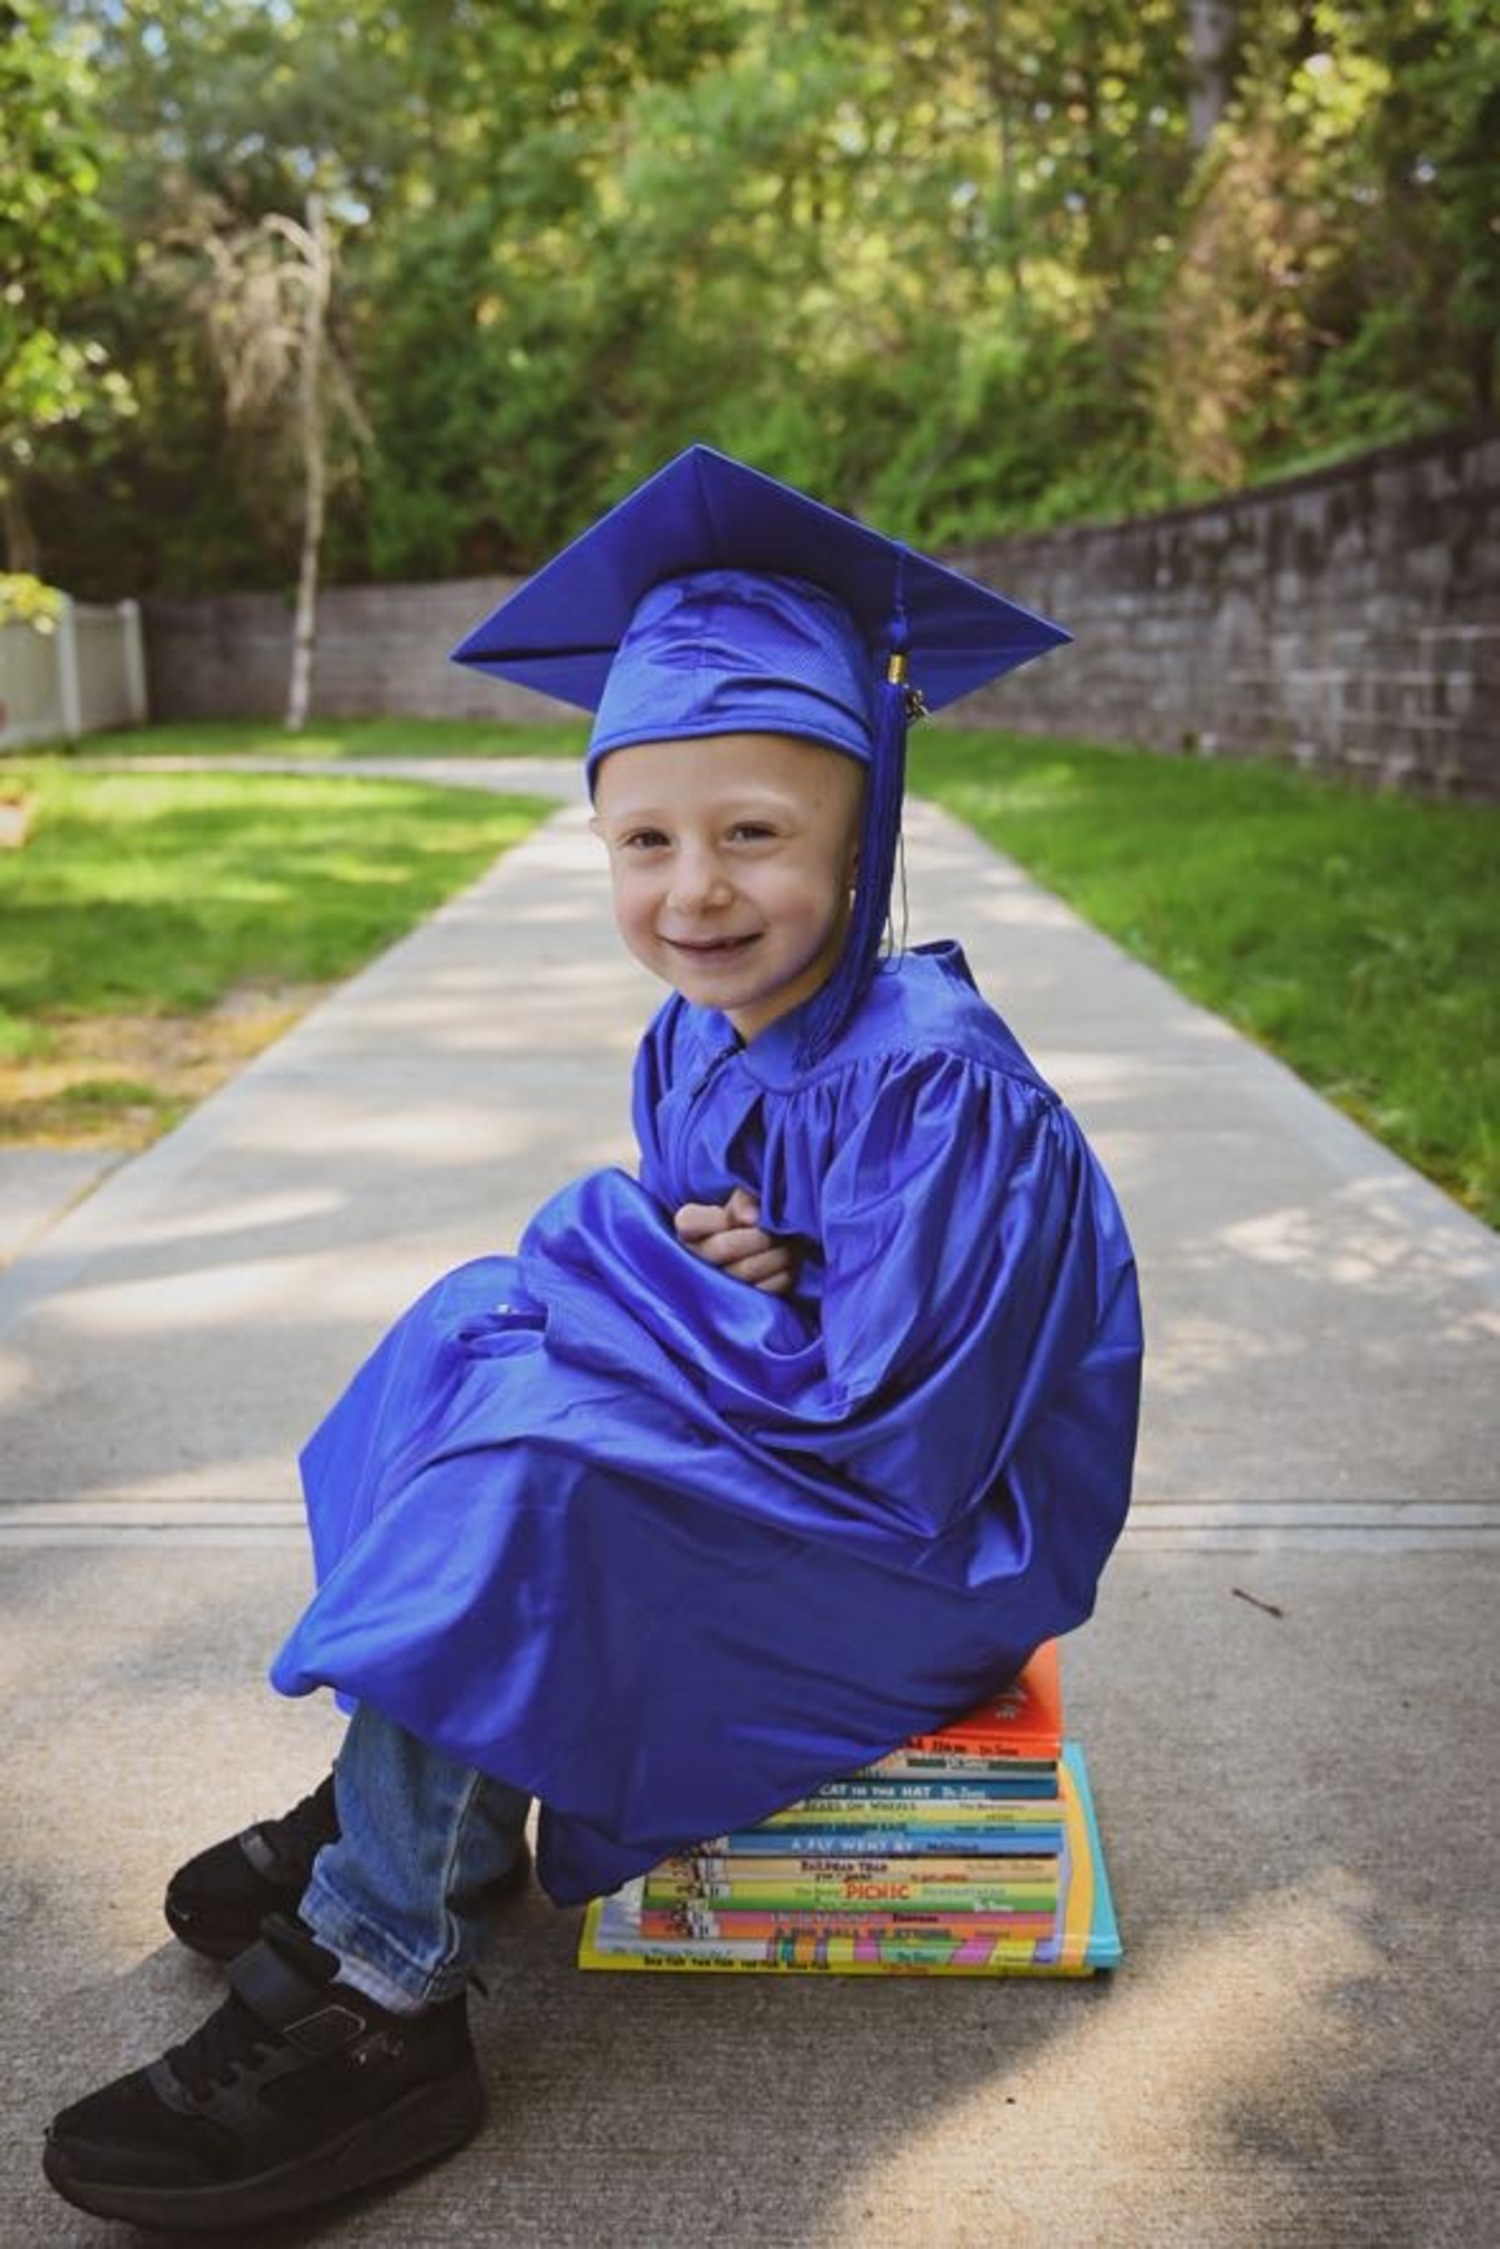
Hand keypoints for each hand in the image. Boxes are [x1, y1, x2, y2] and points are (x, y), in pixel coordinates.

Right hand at [674, 1188, 798, 1295]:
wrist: (773, 1241)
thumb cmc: (756, 1211)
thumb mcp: (747, 1196)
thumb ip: (743, 1199)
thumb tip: (750, 1218)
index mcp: (690, 1228)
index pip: (689, 1222)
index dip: (720, 1218)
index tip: (750, 1217)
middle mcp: (694, 1258)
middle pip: (722, 1248)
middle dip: (758, 1237)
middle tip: (777, 1232)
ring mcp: (716, 1284)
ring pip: (744, 1271)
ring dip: (775, 1255)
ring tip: (789, 1244)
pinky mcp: (743, 1302)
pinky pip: (762, 1291)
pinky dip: (782, 1275)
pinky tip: (787, 1264)